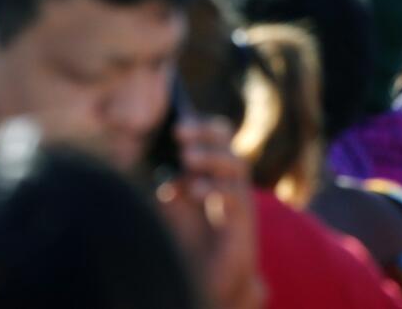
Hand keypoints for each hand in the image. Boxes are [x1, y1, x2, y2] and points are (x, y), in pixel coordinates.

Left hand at [157, 117, 263, 308]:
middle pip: (227, 145)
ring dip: (210, 157)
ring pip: (236, 165)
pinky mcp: (244, 221)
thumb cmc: (191, 243)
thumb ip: (170, 186)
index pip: (216, 140)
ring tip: (186, 157)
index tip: (177, 120)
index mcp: (216, 174)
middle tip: (179, 131)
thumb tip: (157, 165)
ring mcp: (241, 200)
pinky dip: (215, 188)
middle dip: (205, 134)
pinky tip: (194, 190)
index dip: (201, 127)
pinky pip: (236, 196)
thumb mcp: (175, 209)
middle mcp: (232, 183)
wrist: (210, 281)